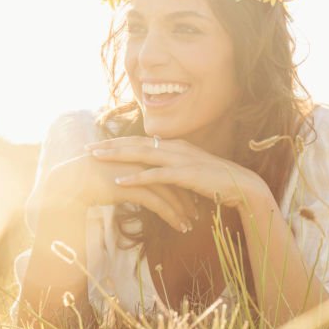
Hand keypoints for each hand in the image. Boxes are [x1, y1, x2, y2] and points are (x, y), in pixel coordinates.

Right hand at [40, 152, 199, 232]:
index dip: (180, 185)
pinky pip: (159, 204)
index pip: (168, 169)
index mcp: (140, 154)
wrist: (70, 181)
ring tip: (190, 226)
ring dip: (183, 211)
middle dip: (187, 199)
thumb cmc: (87, 179)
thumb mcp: (114, 175)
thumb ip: (129, 177)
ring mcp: (139, 173)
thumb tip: (136, 186)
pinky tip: (180, 227)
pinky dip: (173, 216)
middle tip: (196, 213)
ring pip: (170, 193)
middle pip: (174, 180)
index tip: (190, 199)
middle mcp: (143, 161)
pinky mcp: (133, 187)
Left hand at [85, 135, 265, 209]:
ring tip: (96, 158)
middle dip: (110, 145)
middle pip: (136, 143)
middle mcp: (176, 148)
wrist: (242, 187)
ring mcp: (182, 159)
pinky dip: (137, 178)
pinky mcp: (187, 175)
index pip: (141, 141)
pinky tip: (120, 181)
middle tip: (87, 147)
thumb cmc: (217, 183)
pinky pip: (157, 176)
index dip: (118, 142)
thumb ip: (173, 171)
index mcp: (176, 146)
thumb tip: (157, 176)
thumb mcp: (191, 174)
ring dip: (117, 156)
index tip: (98, 144)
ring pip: (143, 155)